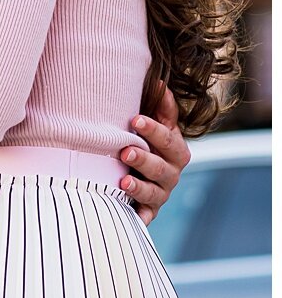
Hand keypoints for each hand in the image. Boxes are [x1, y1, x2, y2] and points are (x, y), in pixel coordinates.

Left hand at [119, 81, 189, 223]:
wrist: (137, 172)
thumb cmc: (143, 140)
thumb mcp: (152, 124)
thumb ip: (159, 107)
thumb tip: (159, 81)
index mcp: (174, 150)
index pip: (168, 139)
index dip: (153, 130)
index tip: (135, 119)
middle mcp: (170, 173)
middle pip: (161, 168)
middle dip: (144, 159)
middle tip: (124, 150)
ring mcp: (160, 193)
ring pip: (154, 193)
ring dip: (139, 187)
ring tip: (122, 181)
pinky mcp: (148, 211)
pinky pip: (144, 216)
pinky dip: (137, 216)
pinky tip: (127, 213)